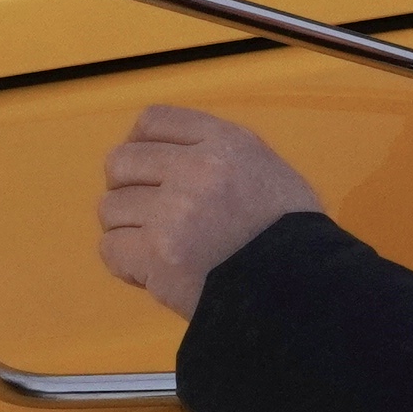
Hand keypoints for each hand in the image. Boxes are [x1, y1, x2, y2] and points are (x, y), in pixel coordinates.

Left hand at [96, 105, 322, 319]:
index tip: (143, 168)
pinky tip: (150, 273)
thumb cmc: (294, 237)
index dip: (138, 144)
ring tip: (156, 250)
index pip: (153, 121)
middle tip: (146, 215)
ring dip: (126, 230)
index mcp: (225, 143)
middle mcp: (194, 169)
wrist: (302, 290)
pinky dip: (124, 264)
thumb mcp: (269, 172)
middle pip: (120, 162)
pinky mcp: (157, 256)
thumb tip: (176, 162)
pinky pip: (111, 249)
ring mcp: (172, 213)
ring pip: (110, 208)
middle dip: (125, 189)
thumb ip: (222, 159)